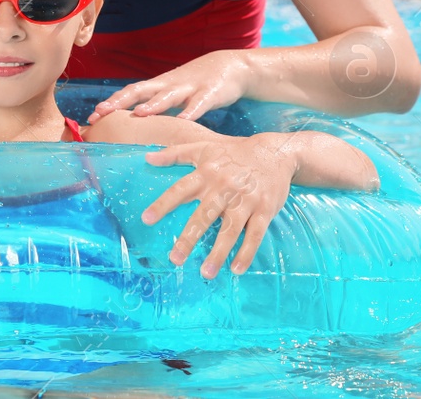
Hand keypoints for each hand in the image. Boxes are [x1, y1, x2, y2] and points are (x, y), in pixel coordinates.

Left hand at [90, 50, 254, 121]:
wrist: (230, 66)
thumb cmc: (194, 84)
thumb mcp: (172, 93)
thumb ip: (155, 106)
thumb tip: (132, 125)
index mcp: (158, 86)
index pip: (129, 93)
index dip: (111, 103)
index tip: (92, 117)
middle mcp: (168, 85)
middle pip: (140, 91)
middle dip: (120, 102)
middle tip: (101, 114)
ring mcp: (189, 88)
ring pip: (168, 96)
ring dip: (153, 105)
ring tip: (138, 115)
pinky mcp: (210, 93)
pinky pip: (200, 104)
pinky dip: (191, 112)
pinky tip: (184, 121)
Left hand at [141, 133, 297, 277]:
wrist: (274, 152)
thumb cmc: (232, 153)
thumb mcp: (203, 148)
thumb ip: (174, 153)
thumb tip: (146, 158)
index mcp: (206, 173)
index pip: (180, 190)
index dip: (163, 204)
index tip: (146, 219)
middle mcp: (224, 188)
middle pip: (204, 216)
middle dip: (189, 238)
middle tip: (175, 259)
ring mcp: (246, 201)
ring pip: (230, 230)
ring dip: (218, 253)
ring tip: (206, 273)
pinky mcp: (265, 210)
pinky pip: (255, 234)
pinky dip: (247, 252)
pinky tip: (237, 269)